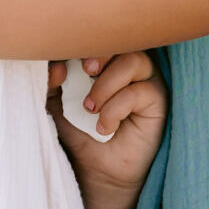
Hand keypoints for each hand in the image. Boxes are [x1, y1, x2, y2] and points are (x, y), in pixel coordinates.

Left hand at [46, 53, 166, 208]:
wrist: (96, 172)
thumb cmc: (79, 135)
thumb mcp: (56, 107)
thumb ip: (50, 84)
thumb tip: (56, 68)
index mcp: (104, 60)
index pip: (99, 36)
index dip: (81, 43)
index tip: (59, 69)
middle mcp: (127, 66)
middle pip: (123, 38)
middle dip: (102, 50)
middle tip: (85, 70)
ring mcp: (145, 82)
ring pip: (134, 60)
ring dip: (107, 83)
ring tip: (90, 108)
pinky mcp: (157, 102)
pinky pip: (140, 91)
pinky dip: (116, 108)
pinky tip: (104, 128)